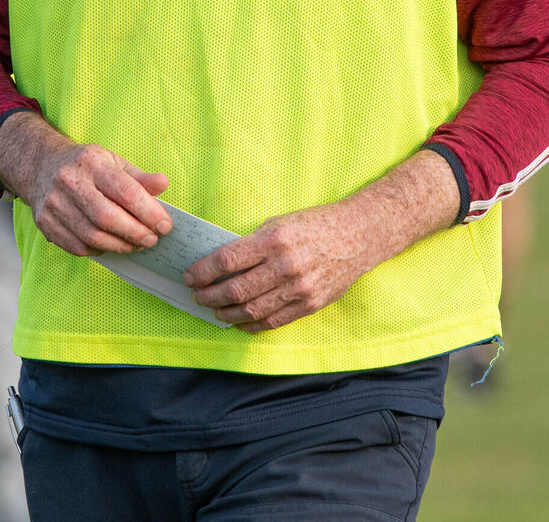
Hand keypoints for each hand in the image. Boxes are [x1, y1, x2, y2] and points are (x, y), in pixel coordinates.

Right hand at [0, 111, 171, 255]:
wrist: (42, 166)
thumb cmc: (86, 166)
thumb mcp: (114, 162)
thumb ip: (139, 177)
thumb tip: (164, 184)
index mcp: (92, 162)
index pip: (125, 191)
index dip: (149, 212)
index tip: (165, 225)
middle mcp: (69, 181)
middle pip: (107, 217)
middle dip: (135, 233)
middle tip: (152, 239)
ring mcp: (54, 203)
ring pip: (92, 236)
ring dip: (120, 246)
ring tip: (136, 244)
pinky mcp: (45, 222)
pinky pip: (77, 246)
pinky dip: (100, 250)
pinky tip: (112, 246)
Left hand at [183, 150, 460, 332]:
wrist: (358, 235)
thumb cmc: (314, 224)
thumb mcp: (279, 223)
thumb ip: (252, 244)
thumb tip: (219, 263)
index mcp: (274, 239)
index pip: (227, 260)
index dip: (203, 272)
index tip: (190, 275)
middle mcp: (286, 265)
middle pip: (236, 290)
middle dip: (209, 296)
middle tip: (196, 295)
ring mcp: (300, 288)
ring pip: (252, 311)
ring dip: (226, 314)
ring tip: (214, 310)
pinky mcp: (311, 304)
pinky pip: (273, 322)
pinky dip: (251, 325)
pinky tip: (239, 321)